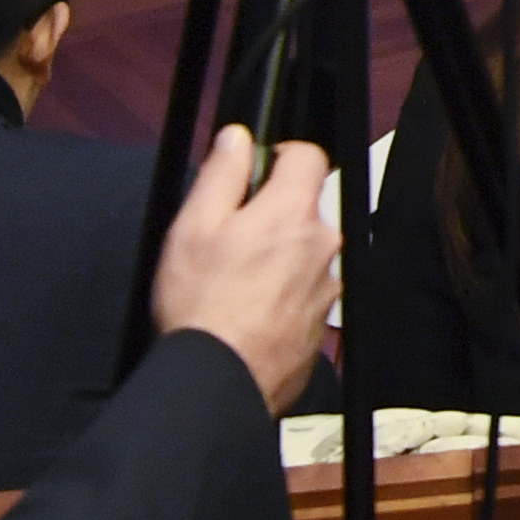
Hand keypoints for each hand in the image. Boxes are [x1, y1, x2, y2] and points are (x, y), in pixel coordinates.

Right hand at [152, 124, 340, 416]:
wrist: (218, 381)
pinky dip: (282, 296)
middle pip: (305, 209)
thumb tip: (237, 138)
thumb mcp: (193, 228)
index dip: (281, 155)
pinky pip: (304, 293)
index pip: (309, 156)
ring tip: (234, 284)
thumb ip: (221, 174)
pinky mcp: (320, 324)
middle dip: (273, 215)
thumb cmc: (200, 305)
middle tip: (230, 240)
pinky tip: (248, 313)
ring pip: (305, 254)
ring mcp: (326, 287)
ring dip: (279, 258)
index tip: (257, 171)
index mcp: (292, 214)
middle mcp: (321, 246)